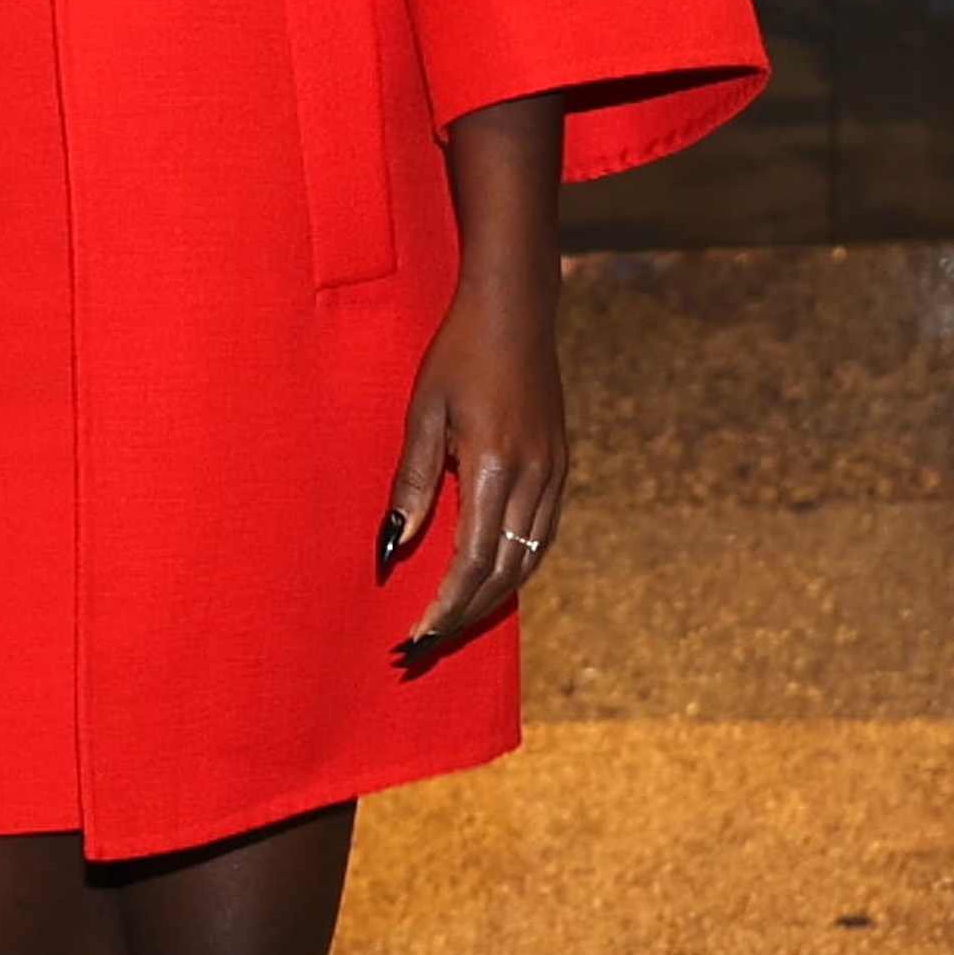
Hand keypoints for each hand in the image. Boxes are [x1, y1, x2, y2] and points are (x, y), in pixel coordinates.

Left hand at [381, 272, 567, 660]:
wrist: (515, 309)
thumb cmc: (458, 353)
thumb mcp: (423, 414)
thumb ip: (412, 485)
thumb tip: (393, 549)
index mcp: (493, 467)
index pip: (471, 562)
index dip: (445, 607)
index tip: (416, 635)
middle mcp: (533, 478)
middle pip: (503, 572)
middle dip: (464, 614)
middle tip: (426, 644)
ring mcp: (553, 473)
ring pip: (528, 560)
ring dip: (491, 598)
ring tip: (453, 622)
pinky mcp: (560, 466)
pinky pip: (541, 535)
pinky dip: (516, 567)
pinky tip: (490, 579)